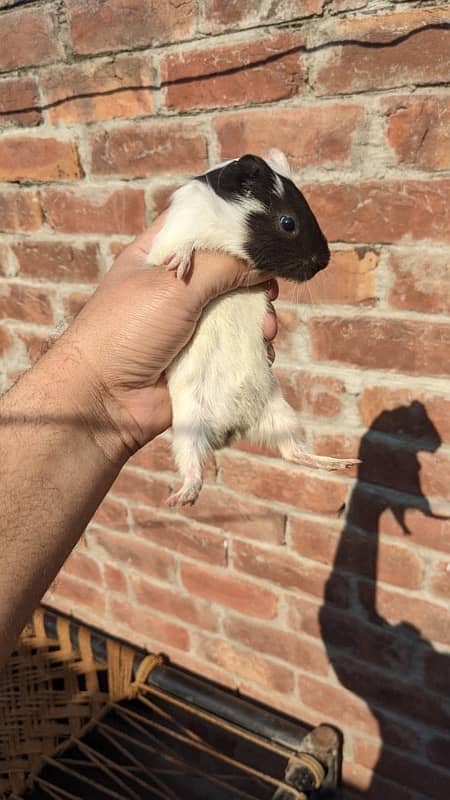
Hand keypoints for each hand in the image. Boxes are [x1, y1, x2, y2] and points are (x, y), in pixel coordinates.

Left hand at [62, 216, 277, 453]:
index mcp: (161, 255)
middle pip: (230, 269)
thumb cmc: (127, 330)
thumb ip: (223, 265)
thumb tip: (266, 260)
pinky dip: (254, 348)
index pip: (202, 225)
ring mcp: (192, 323)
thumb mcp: (173, 285)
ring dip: (259, 318)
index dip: (234, 227)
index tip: (266, 237)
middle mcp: (177, 286)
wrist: (106, 400)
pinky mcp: (203, 357)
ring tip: (266, 330)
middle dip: (254, 280)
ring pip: (239, 310)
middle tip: (269, 290)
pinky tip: (261, 352)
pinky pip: (239, 346)